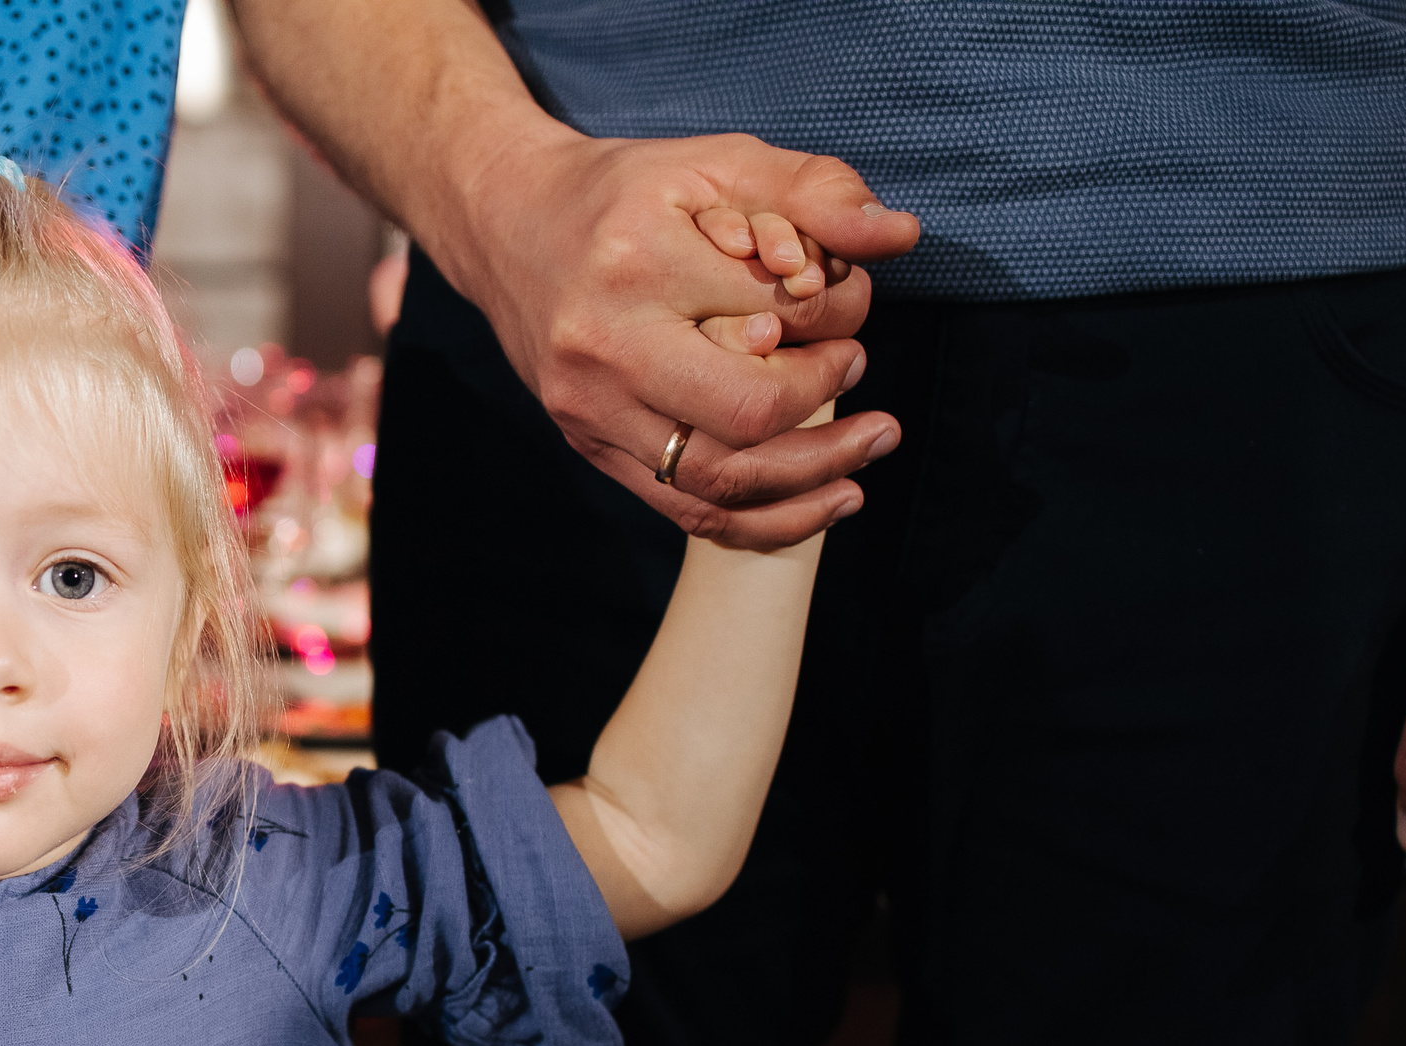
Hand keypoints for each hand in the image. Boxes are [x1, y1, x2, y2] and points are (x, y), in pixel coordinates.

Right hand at [433, 130, 921, 547]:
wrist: (506, 226)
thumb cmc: (624, 192)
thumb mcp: (717, 162)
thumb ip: (814, 192)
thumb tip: (899, 236)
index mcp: (639, 263)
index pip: (778, 315)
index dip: (840, 312)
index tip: (848, 300)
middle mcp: (605, 346)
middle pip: (748, 413)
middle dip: (828, 402)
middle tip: (862, 372)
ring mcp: (590, 407)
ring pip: (718, 482)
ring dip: (811, 480)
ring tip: (869, 454)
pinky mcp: (588, 444)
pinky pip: (685, 510)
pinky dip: (763, 522)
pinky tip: (823, 502)